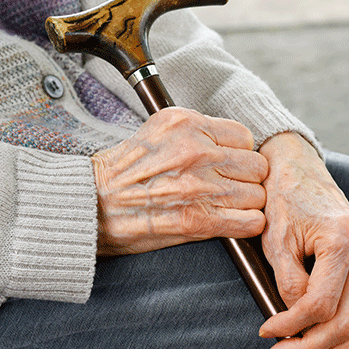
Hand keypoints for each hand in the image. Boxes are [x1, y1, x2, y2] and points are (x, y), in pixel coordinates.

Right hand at [92, 107, 267, 255]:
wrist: (91, 206)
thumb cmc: (121, 173)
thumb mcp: (157, 133)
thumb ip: (196, 132)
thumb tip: (232, 142)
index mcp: (187, 123)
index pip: (245, 136)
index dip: (239, 154)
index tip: (228, 164)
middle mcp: (196, 150)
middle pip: (256, 166)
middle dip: (246, 179)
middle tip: (228, 187)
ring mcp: (200, 186)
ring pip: (257, 194)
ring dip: (246, 204)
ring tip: (225, 206)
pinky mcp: (199, 220)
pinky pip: (251, 221)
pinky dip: (247, 225)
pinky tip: (232, 223)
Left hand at [257, 133, 348, 348]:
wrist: (300, 173)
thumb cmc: (284, 202)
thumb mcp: (275, 239)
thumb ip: (288, 282)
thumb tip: (297, 320)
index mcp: (342, 240)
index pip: (319, 305)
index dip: (290, 327)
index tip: (266, 334)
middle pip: (347, 319)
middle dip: (311, 347)